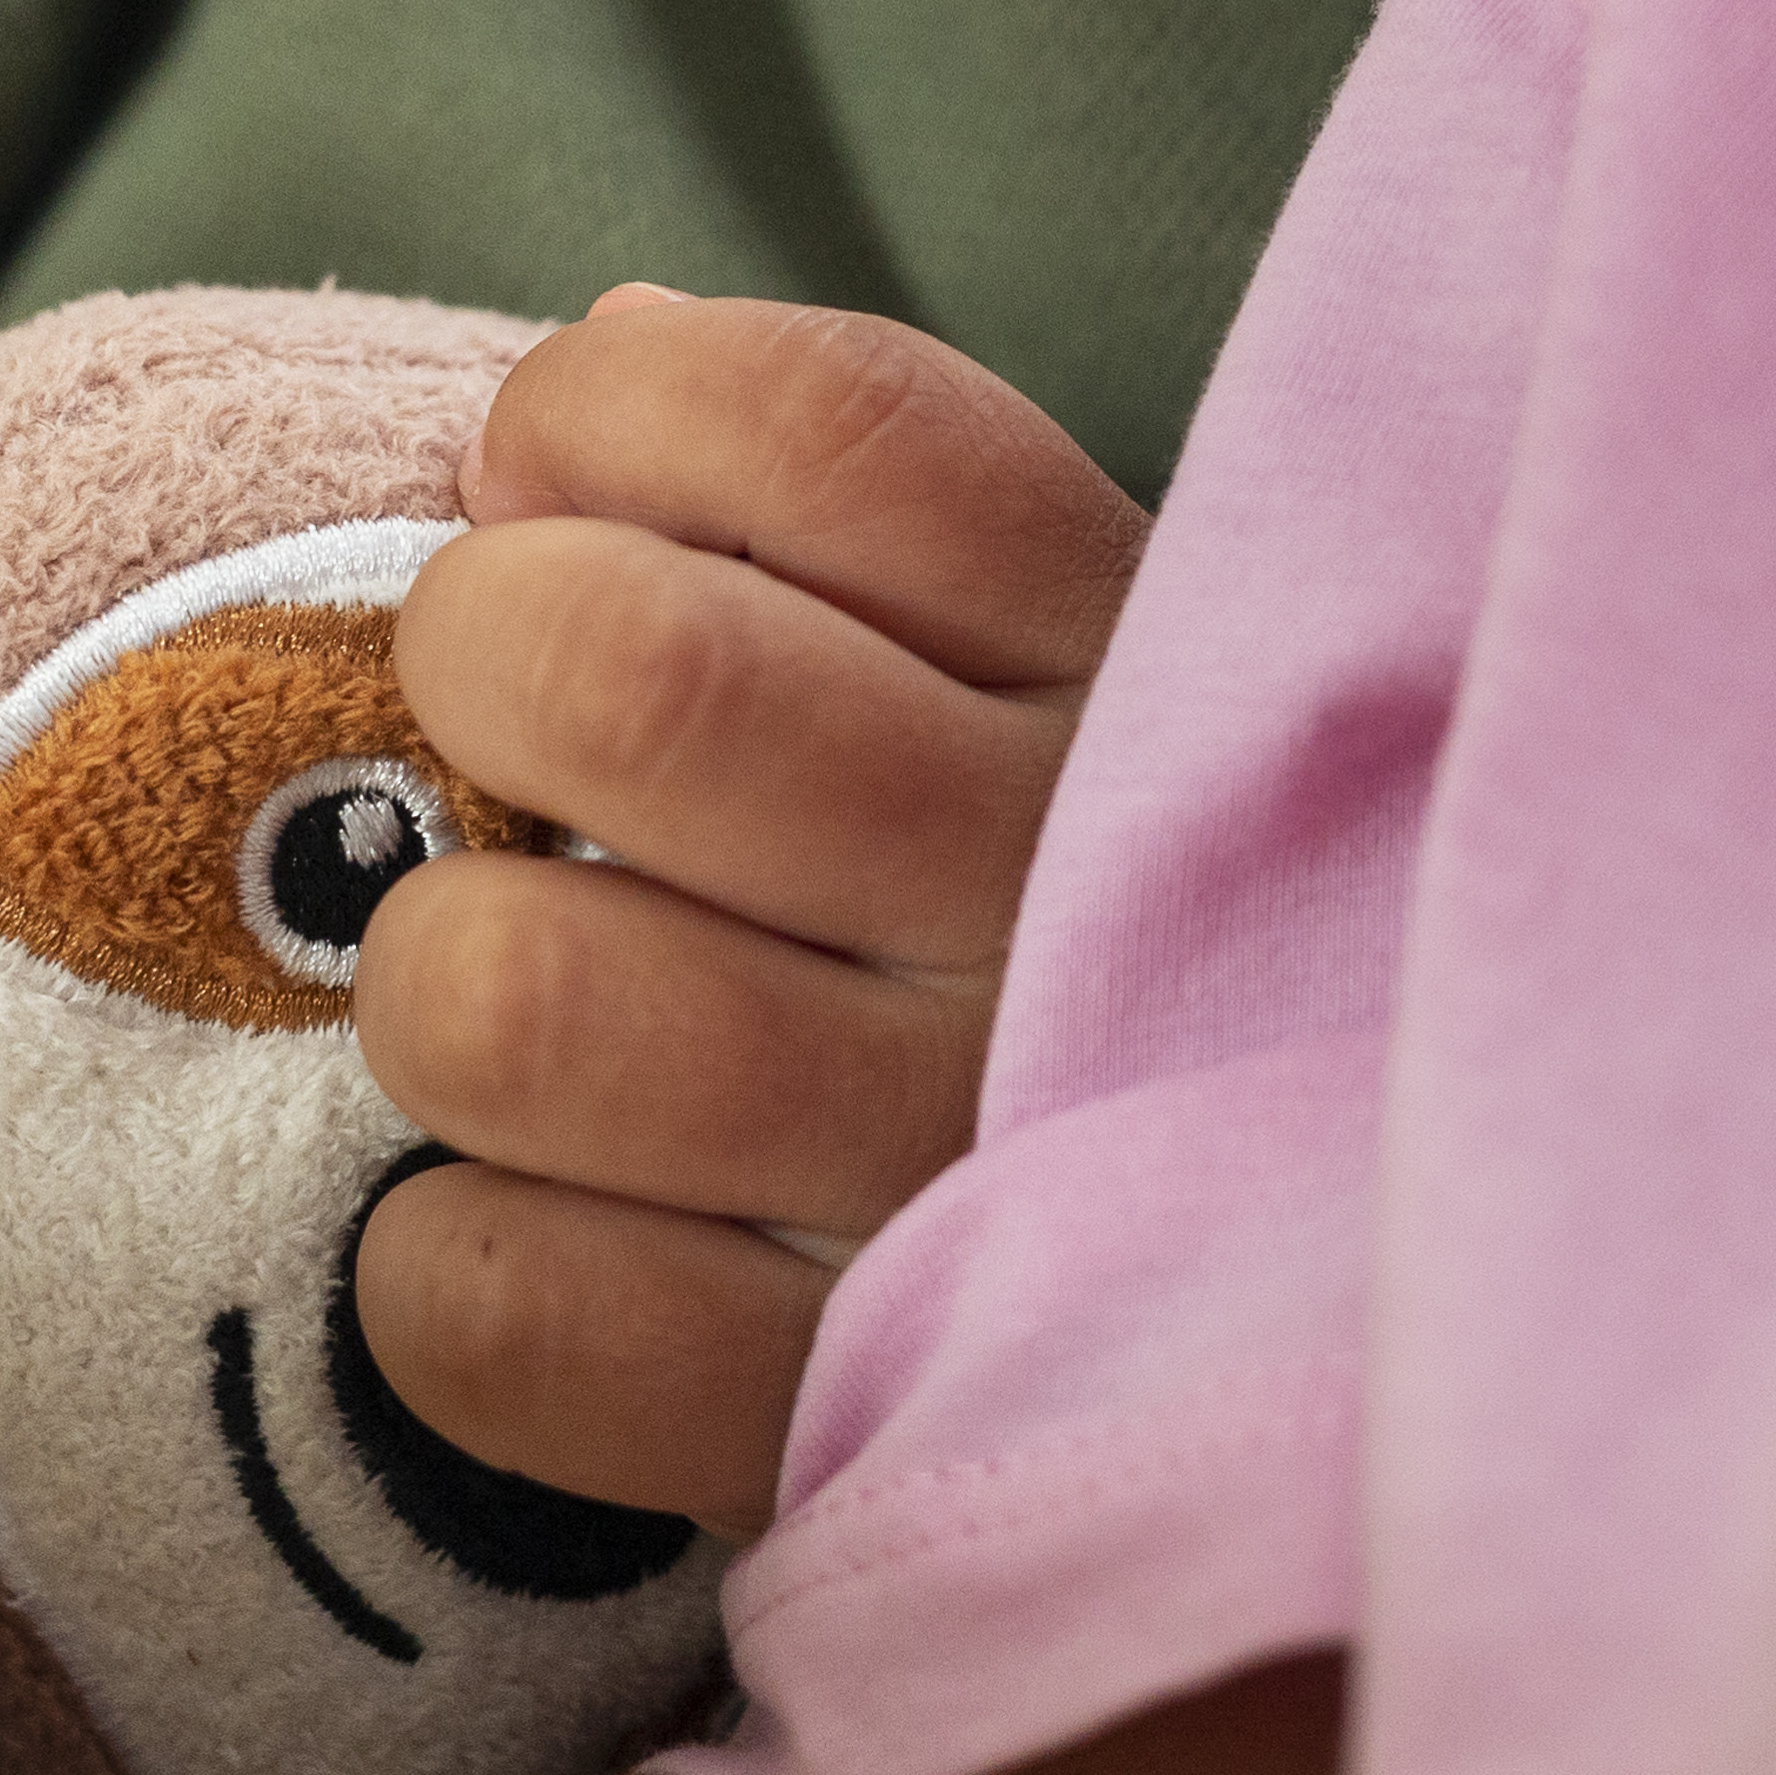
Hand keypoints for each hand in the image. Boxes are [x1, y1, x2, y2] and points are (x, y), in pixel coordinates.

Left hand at [354, 295, 1148, 1531]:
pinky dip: (444, 1264)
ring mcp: (967, 1176)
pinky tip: (523, 1237)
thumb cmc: (1088, 936)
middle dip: (486, 655)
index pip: (839, 432)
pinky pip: (507, 1307)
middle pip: (636, 677)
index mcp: (1142, 678)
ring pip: (517, 999)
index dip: (613, 418)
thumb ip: (863, 520)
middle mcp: (1081, 911)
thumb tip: (614, 352)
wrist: (1331, 1350)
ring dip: (444, 975)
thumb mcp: (1063, 679)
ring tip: (509, 1002)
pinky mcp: (846, 1422)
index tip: (553, 480)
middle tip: (508, 733)